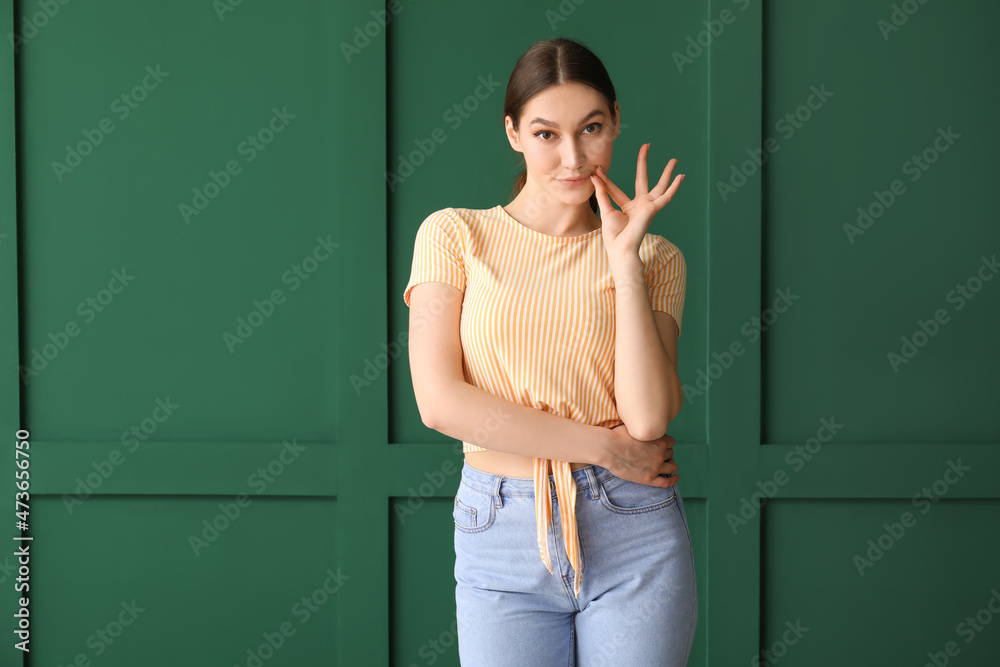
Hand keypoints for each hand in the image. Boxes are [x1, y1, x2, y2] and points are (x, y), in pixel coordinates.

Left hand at [590, 143, 683, 258]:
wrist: (621, 248)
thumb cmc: (614, 236)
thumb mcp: (606, 211)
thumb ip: (602, 193)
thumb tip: (594, 176)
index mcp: (626, 207)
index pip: (615, 189)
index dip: (605, 180)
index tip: (597, 170)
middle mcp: (639, 205)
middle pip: (642, 179)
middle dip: (643, 162)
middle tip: (646, 145)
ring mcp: (648, 206)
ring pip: (660, 186)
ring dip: (667, 173)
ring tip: (674, 160)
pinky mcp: (653, 209)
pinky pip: (666, 197)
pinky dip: (674, 187)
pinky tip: (681, 176)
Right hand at [600, 423, 678, 487]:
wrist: (608, 449)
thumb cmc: (617, 436)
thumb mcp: (634, 426)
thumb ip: (644, 429)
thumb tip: (642, 425)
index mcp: (659, 440)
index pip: (671, 442)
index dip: (666, 443)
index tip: (660, 445)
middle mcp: (660, 453)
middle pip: (671, 454)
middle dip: (666, 453)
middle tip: (658, 454)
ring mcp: (655, 467)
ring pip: (672, 467)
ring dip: (670, 465)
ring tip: (665, 465)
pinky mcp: (649, 479)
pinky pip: (667, 482)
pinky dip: (673, 480)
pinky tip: (675, 477)